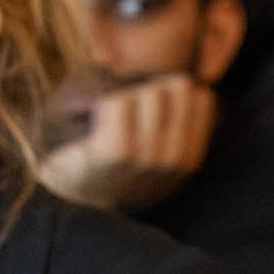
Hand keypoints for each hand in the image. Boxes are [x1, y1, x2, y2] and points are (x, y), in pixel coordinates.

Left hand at [40, 73, 216, 210]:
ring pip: (149, 92)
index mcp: (191, 158)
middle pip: (178, 88)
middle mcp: (176, 160)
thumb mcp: (157, 148)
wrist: (71, 197)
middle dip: (152, 87)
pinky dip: (103, 102)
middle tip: (127, 109)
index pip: (202, 98)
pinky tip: (94, 119)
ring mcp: (149, 157)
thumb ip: (175, 118)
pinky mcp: (116, 152)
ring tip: (110, 117)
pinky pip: (117, 102)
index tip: (151, 105)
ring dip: (126, 92)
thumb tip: (190, 77)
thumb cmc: (112, 164)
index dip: (174, 90)